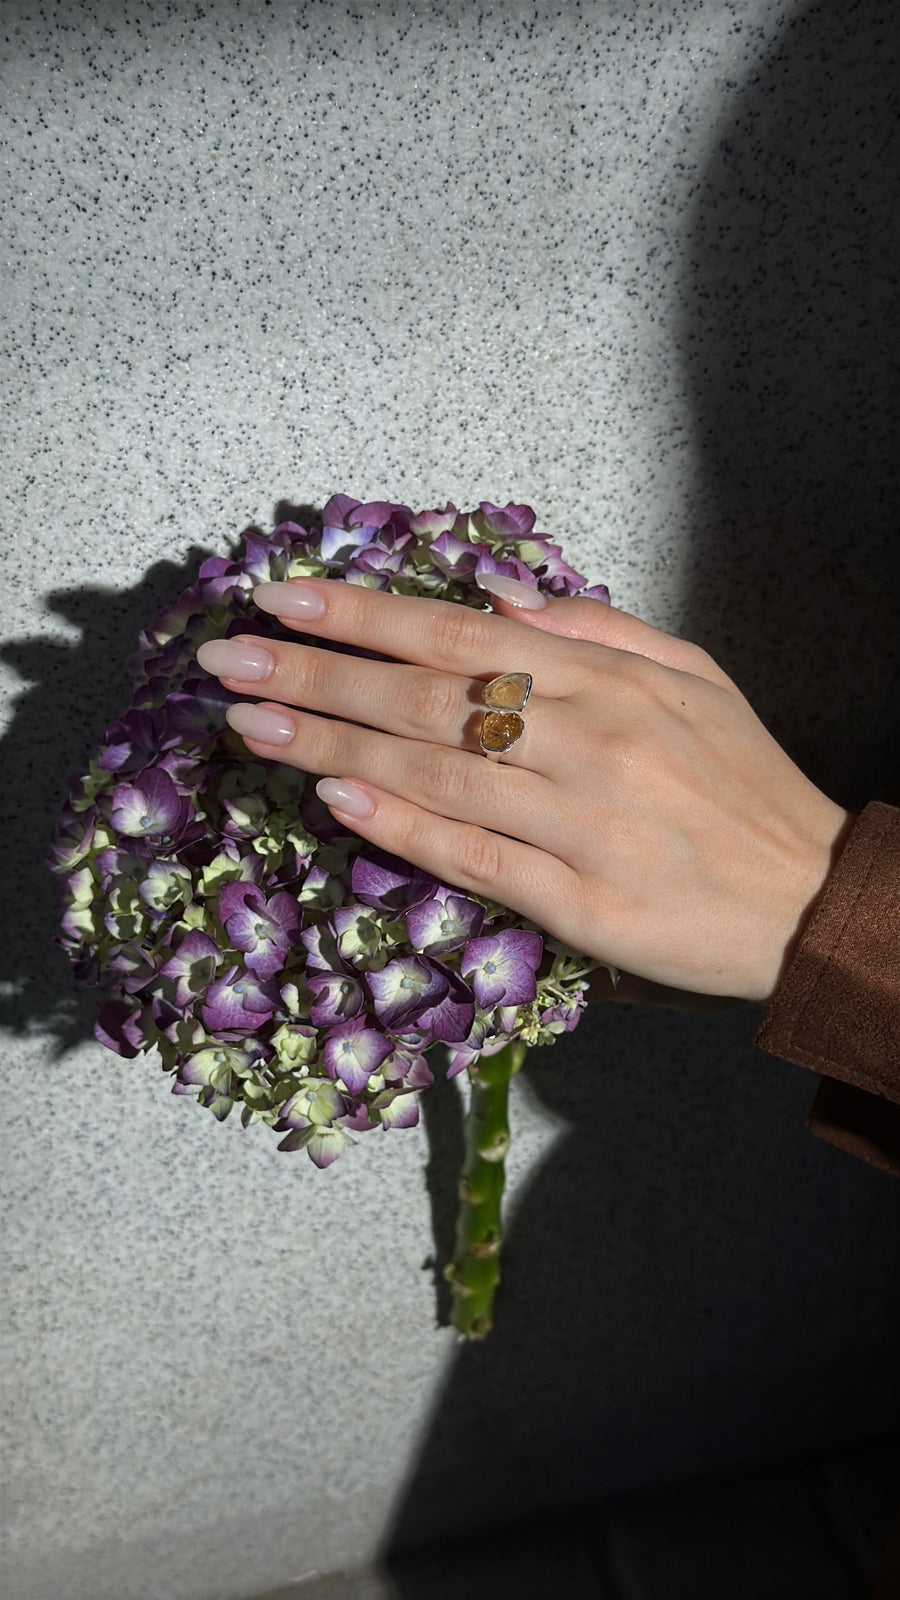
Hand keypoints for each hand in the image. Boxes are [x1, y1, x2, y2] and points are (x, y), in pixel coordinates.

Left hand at [196, 577, 852, 1004]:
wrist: (812, 897)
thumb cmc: (743, 784)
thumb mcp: (691, 678)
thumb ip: (597, 632)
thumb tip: (499, 598)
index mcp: (610, 682)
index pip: (461, 636)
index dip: (363, 615)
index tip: (280, 599)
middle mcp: (592, 742)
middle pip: (429, 699)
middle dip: (317, 674)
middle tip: (226, 662)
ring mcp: (584, 824)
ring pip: (439, 773)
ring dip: (332, 744)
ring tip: (250, 726)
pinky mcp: (584, 904)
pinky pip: (476, 858)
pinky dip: (401, 826)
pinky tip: (333, 799)